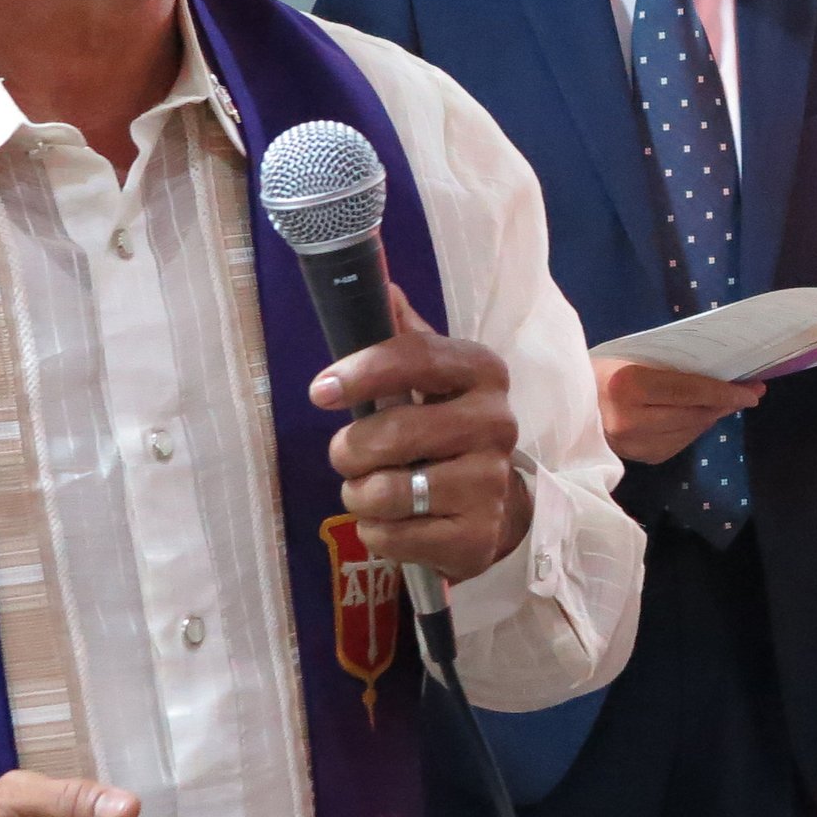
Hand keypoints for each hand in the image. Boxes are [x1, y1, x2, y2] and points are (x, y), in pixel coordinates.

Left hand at [313, 286, 533, 581]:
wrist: (494, 501)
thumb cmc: (445, 428)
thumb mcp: (431, 376)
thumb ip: (401, 333)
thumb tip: (379, 281)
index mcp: (482, 372)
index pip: (415, 357)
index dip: (360, 371)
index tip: (319, 391)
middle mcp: (497, 423)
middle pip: (393, 432)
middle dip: (350, 449)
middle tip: (348, 455)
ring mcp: (490, 482)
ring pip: (388, 490)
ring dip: (359, 494)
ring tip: (371, 490)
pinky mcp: (478, 535)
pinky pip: (394, 535)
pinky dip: (376, 531)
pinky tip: (394, 521)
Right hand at [592, 357, 764, 464]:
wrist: (562, 405)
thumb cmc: (599, 372)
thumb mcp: (630, 358)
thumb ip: (668, 369)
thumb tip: (717, 375)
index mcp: (627, 386)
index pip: (690, 391)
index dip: (725, 392)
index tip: (753, 390)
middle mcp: (630, 420)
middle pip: (694, 414)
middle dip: (725, 405)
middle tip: (747, 394)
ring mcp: (633, 445)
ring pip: (690, 432)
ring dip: (710, 417)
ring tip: (724, 403)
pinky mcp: (639, 459)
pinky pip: (678, 443)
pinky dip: (692, 429)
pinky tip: (696, 417)